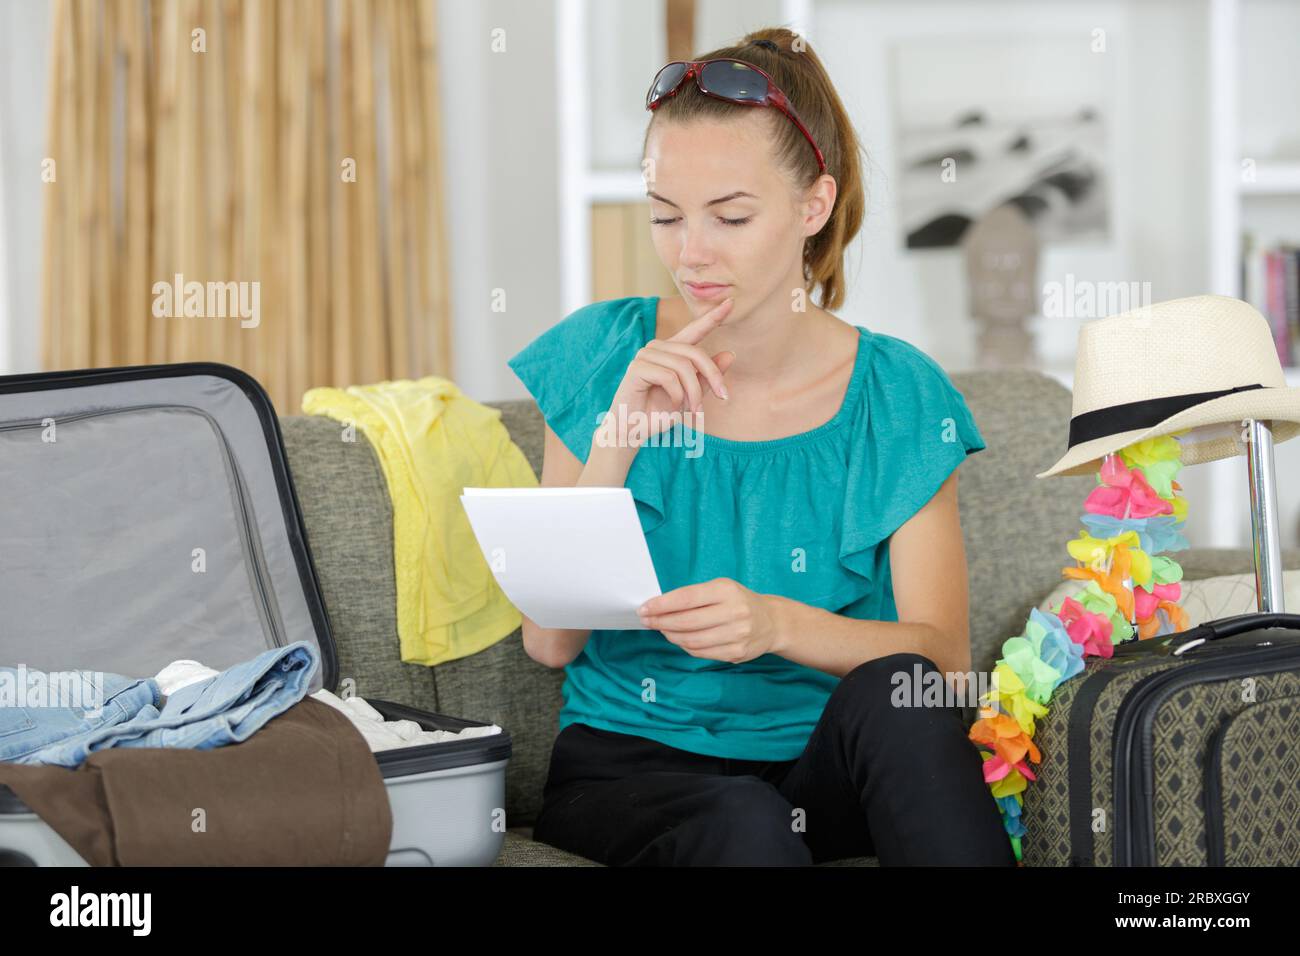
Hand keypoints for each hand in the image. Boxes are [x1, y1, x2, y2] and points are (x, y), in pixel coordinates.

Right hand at [603, 297, 736, 446]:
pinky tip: (673, 405)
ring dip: (693, 393)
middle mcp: (658, 347)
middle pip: (695, 353)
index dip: (712, 317)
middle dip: (713, 376)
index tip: (731, 302)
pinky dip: (676, 395)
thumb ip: (707, 376)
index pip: (694, 330)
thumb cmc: (659, 412)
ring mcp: (645, 355)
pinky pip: (668, 377)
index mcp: (671, 351)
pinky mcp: (637, 368)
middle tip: (723, 396)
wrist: (633, 429)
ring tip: (693, 410)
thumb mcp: (691, 395)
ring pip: (683, 367)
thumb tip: (731, 354)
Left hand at [637, 578, 781, 662]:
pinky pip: (701, 653)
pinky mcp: (736, 653)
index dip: (661, 605)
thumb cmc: (738, 601)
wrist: (771, 621)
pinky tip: (679, 639)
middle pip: (687, 621)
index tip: (644, 608)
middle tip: (647, 621)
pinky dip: (685, 646)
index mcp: (727, 590)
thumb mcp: (720, 588)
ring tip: (663, 630)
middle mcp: (734, 612)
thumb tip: (659, 607)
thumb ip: (693, 596)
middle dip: (661, 622)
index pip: (686, 598)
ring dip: (671, 636)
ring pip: (692, 640)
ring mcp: (737, 635)